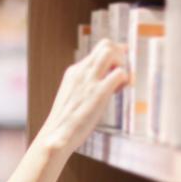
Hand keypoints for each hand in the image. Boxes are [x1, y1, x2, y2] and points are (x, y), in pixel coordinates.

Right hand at [33, 39, 127, 154]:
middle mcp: (81, 71)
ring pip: (111, 51)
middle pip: (105, 44)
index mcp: (73, 72)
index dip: (110, 57)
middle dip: (120, 54)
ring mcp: (89, 81)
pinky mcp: (99, 93)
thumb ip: (83, 88)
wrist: (55, 137)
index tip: (115, 70)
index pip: (96, 51)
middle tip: (122, 72)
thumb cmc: (65, 123)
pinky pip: (120, 73)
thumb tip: (96, 88)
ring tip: (120, 81)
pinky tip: (119, 92)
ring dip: (122, 62)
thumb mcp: (71, 98)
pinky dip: (125, 80)